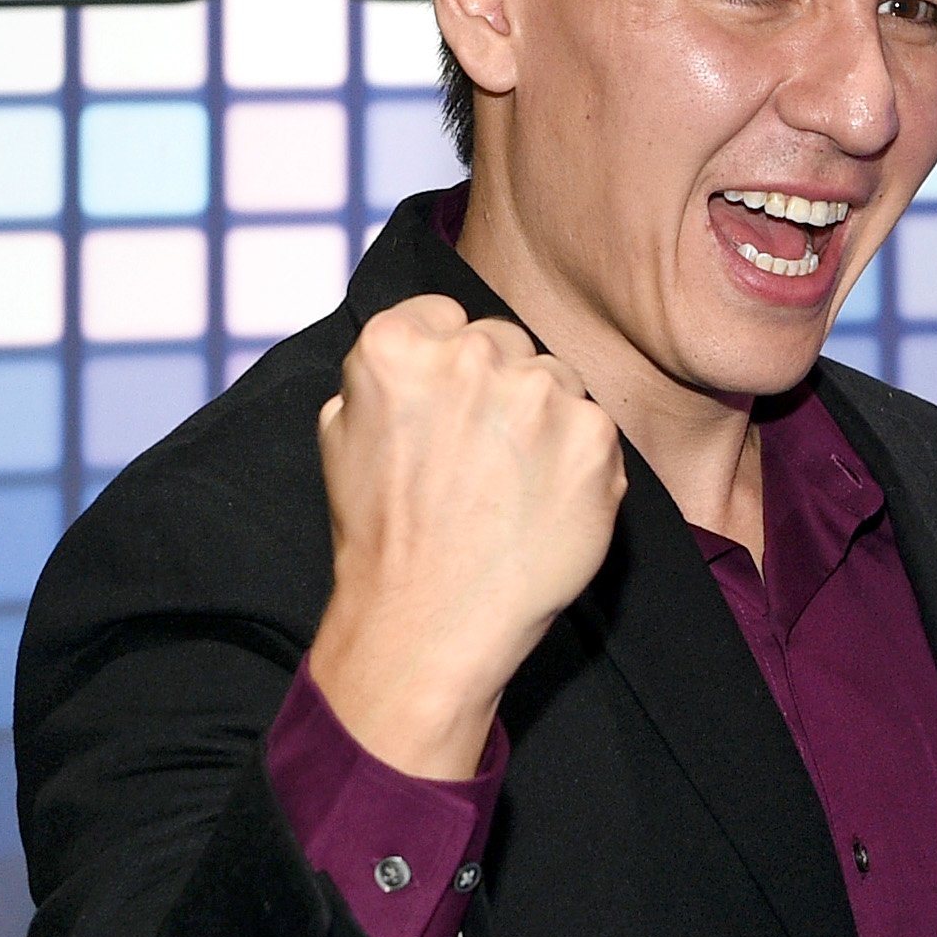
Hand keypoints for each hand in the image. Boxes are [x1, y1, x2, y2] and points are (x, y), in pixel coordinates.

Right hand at [306, 295, 625, 779]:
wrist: (426, 623)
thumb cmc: (382, 535)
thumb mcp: (341, 432)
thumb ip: (383, 371)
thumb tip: (423, 337)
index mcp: (396, 344)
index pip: (445, 313)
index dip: (447, 361)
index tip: (446, 408)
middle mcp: (474, 354)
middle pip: (508, 341)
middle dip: (500, 387)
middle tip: (479, 457)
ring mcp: (541, 392)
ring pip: (559, 381)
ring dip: (545, 421)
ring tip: (509, 487)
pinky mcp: (595, 434)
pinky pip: (595, 428)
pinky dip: (579, 462)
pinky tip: (544, 503)